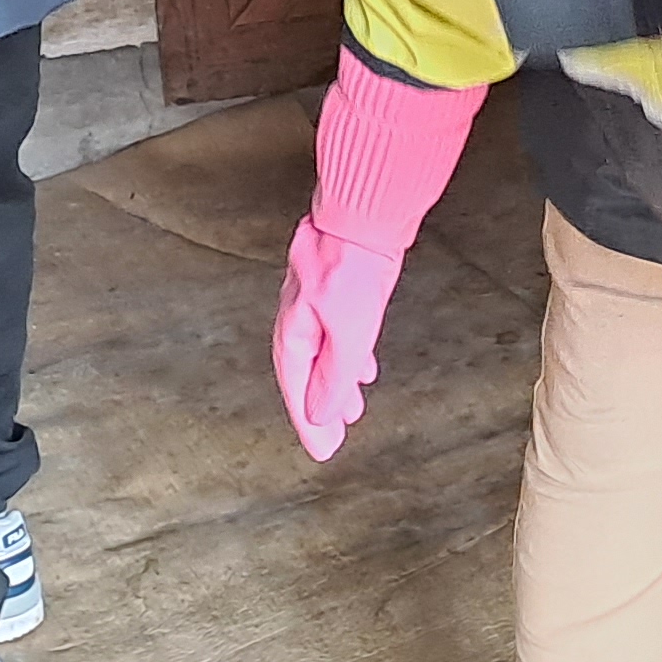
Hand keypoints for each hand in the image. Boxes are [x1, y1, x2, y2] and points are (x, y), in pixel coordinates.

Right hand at [272, 218, 403, 461]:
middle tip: (332, 438)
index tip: (322, 451)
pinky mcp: (338, 284)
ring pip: (322, 351)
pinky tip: (362, 365)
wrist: (368, 209)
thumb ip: (335, 377)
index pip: (296, 387)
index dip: (308, 422)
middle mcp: (298, 314)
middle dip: (319, 407)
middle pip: (305, 372)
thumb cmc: (354, 263)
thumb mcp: (350, 333)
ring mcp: (317, 297)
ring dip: (335, 383)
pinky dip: (347, 355)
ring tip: (351, 410)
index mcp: (294, 328)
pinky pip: (337, 333)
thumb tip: (321, 415)